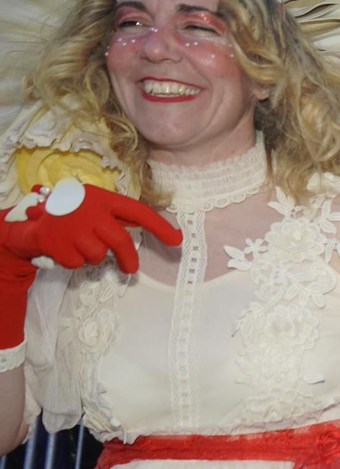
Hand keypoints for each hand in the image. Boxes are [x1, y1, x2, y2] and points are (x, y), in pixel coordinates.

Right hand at [0, 180, 179, 275]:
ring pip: (99, 255)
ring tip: (83, 246)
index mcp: (103, 199)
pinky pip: (78, 262)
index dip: (159, 226)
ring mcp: (71, 226)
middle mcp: (89, 210)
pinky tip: (67, 249)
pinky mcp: (56, 242)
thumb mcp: (96, 208)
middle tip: (131, 269)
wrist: (33, 222)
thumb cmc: (76, 215)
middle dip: (129, 259)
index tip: (177, 241)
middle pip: (120, 241)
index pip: (138, 211)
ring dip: (95, 257)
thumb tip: (158, 233)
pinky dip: (76, 261)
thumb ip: (120, 218)